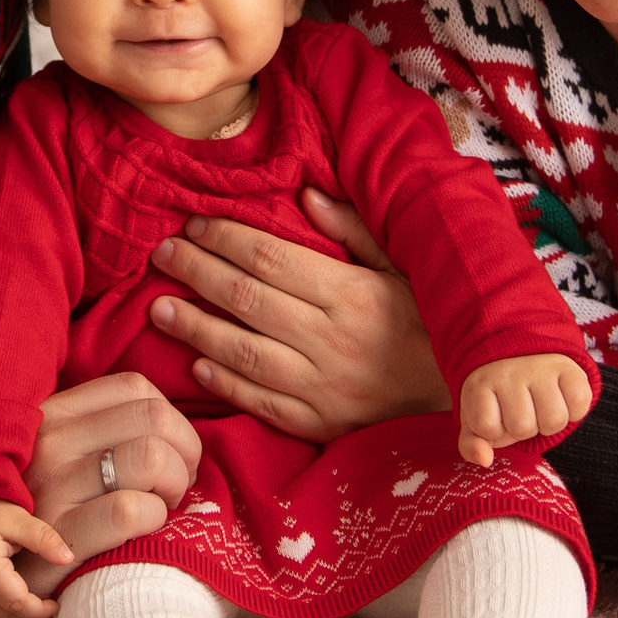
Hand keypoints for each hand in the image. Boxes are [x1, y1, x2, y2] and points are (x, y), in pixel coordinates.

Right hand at [16, 372, 202, 594]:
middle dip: (186, 449)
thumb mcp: (56, 456)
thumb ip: (98, 430)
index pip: (133, 387)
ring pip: (150, 457)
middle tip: (179, 481)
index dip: (169, 417)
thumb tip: (166, 420)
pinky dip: (156, 516)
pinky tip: (148, 526)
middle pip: (153, 416)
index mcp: (52, 414)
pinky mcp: (59, 535)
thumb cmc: (41, 512)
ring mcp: (51, 487)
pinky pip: (131, 510)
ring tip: (164, 503)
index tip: (170, 449)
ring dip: (176, 482)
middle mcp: (49, 441)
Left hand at [148, 187, 450, 442]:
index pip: (272, 259)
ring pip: (243, 353)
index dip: (226, 239)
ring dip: (196, 328)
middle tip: (162, 254)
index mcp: (351, 294)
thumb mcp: (401, 268)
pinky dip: (224, 383)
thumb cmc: (425, 324)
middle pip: (247, 300)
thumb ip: (355, 231)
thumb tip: (307, 194)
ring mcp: (321, 386)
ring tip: (160, 308)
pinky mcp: (318, 423)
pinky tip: (195, 365)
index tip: (195, 224)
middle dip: (197, 273)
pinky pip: (260, 402)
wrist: (457, 400)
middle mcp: (331, 340)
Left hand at [458, 352, 593, 467]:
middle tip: (523, 410)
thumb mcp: (477, 419)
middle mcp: (510, 371)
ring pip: (553, 420)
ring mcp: (540, 368)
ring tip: (541, 406)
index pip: (487, 427)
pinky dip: (574, 410)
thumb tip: (485, 460)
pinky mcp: (569, 368)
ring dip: (549, 423)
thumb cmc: (499, 398)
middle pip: (523, 427)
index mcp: (481, 383)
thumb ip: (472, 444)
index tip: (497, 413)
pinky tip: (561, 398)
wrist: (523, 357)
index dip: (495, 430)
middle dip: (524, 428)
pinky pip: (579, 405)